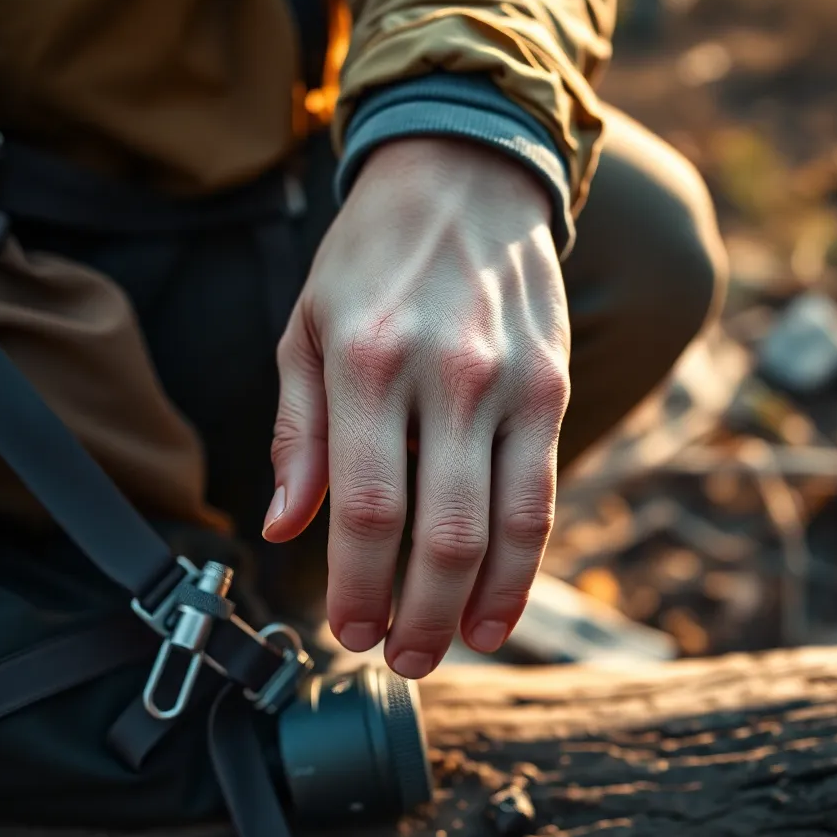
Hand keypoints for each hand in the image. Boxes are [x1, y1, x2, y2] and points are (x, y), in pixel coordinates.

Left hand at [263, 137, 569, 677]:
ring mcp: (513, 384)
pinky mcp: (554, 389)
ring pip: (502, 528)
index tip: (347, 632)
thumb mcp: (307, 327)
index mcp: (369, 361)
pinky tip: (500, 606)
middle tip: (400, 659)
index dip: (355, 585)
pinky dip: (523, 566)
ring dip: (475, 607)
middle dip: (417, 617)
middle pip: (439, 533)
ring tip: (451, 649)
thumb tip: (283, 526)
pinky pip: (543, 497)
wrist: (467, 177)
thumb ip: (296, 432)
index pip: (363, 506)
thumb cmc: (371, 258)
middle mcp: (449, 375)